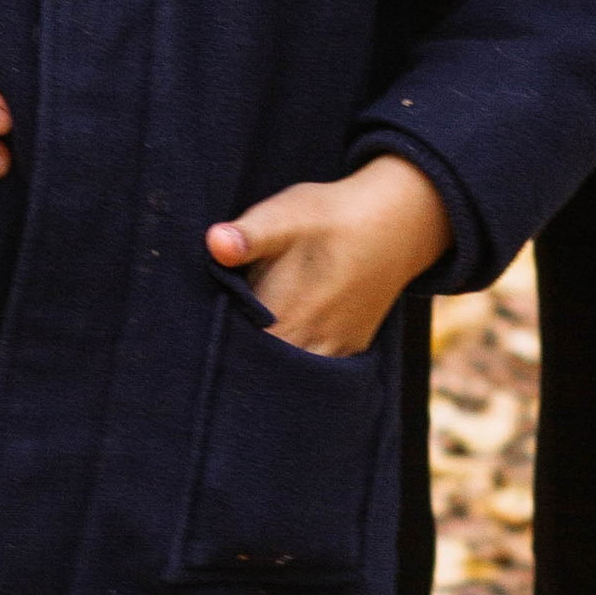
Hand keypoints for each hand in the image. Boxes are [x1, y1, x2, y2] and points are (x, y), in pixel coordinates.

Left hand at [207, 156, 451, 356]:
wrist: (397, 222)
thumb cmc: (332, 216)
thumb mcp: (286, 215)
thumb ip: (249, 235)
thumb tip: (215, 243)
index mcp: (283, 317)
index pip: (237, 359)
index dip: (216, 356)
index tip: (198, 344)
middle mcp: (308, 344)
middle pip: (262, 375)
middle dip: (239, 367)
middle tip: (216, 353)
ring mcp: (333, 350)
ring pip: (292, 379)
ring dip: (271, 369)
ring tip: (252, 349)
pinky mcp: (350, 347)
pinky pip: (318, 370)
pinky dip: (299, 367)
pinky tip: (287, 344)